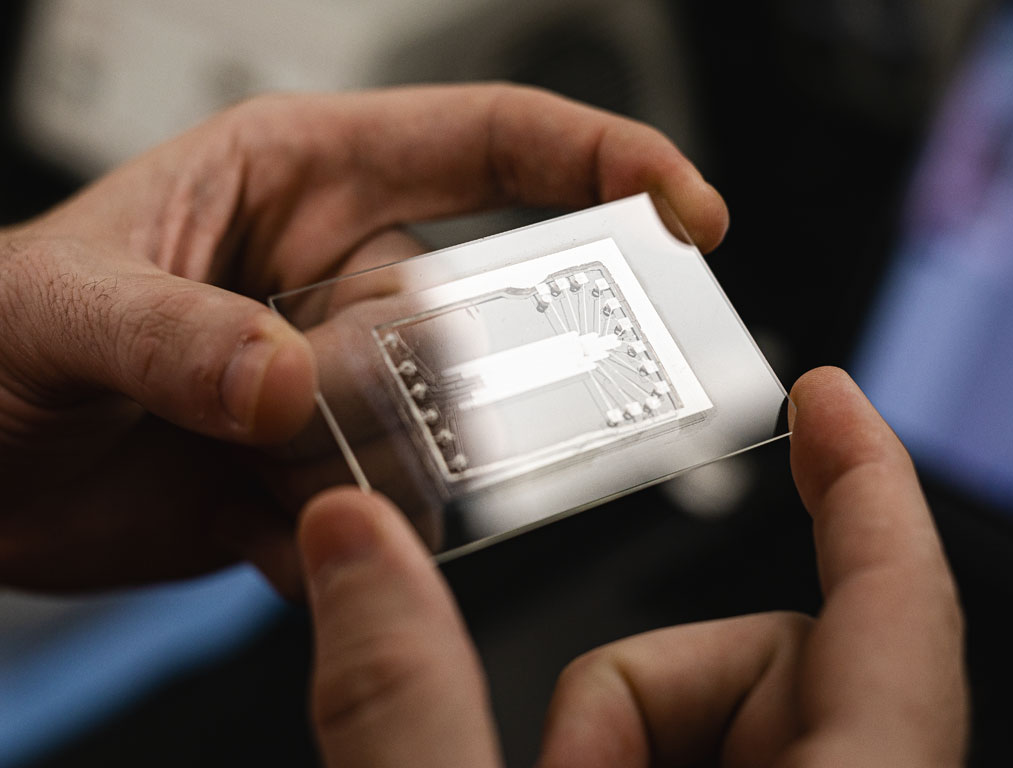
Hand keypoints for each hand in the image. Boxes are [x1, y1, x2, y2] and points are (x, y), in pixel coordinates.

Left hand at [0, 84, 726, 591]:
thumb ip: (176, 337)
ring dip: (360, 471)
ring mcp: (331, 380)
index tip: (686, 212)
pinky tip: (253, 526)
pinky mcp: (314, 472)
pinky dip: (331, 539)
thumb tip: (288, 380)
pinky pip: (377, 513)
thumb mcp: (54, 310)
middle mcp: (332, 278)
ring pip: (432, 432)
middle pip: (465, 321)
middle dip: (420, 382)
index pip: (489, 145)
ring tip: (255, 471)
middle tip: (318, 411)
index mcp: (299, 181)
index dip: (603, 161)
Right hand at [297, 366, 966, 766]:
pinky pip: (711, 755)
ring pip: (728, 709)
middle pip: (778, 654)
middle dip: (643, 687)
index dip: (867, 481)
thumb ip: (399, 703)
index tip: (828, 398)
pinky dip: (629, 763)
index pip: (898, 606)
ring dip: (620, 737)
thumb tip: (350, 539)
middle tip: (552, 766)